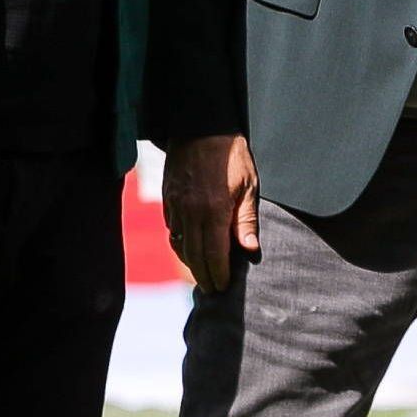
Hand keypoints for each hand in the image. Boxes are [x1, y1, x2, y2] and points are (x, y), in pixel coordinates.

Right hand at [164, 133, 261, 292]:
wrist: (201, 127)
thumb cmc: (232, 156)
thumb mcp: (249, 186)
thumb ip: (246, 219)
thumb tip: (248, 249)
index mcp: (213, 210)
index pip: (214, 254)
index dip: (218, 273)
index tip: (223, 287)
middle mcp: (191, 212)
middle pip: (194, 254)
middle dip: (203, 275)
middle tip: (212, 290)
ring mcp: (176, 205)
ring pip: (179, 244)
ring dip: (190, 263)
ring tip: (201, 275)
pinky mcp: (168, 198)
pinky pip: (172, 229)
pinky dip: (180, 244)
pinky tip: (189, 250)